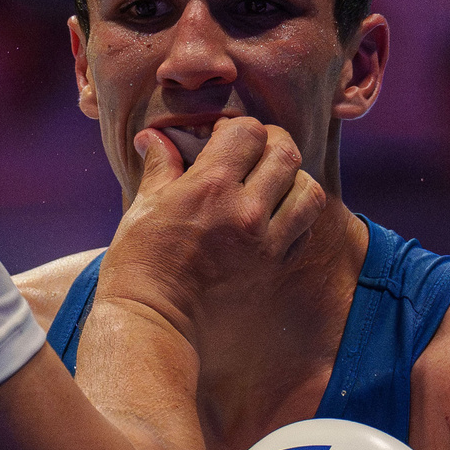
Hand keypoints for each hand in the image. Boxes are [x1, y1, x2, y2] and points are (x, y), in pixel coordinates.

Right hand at [94, 117, 321, 352]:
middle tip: (254, 154)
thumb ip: (160, 166)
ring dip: (293, 180)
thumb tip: (153, 137)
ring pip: (309, 190)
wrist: (154, 320)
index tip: (223, 139)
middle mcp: (245, 211)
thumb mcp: (143, 206)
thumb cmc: (139, 262)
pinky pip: (305, 229)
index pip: (248, 132)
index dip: (238, 129)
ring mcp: (265, 243)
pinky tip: (273, 218)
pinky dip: (296, 216)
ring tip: (273, 185)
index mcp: (210, 187)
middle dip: (271, 144)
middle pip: (286, 154)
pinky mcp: (274, 269)